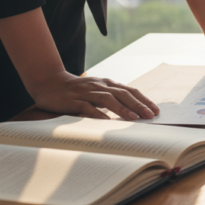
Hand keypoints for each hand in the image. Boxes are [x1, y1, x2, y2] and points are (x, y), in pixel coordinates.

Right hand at [28, 71, 159, 120]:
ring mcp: (86, 92)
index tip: (155, 110)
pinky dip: (97, 113)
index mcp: (108, 84)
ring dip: (122, 109)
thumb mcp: (97, 91)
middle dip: (138, 105)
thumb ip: (112, 98)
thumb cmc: (77, 90)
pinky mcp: (73, 100)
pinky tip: (106, 121)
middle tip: (151, 115)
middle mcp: (100, 86)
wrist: (49, 83)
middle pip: (123, 94)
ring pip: (108, 99)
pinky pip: (87, 107)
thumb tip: (133, 110)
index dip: (144, 100)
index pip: (130, 90)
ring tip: (134, 118)